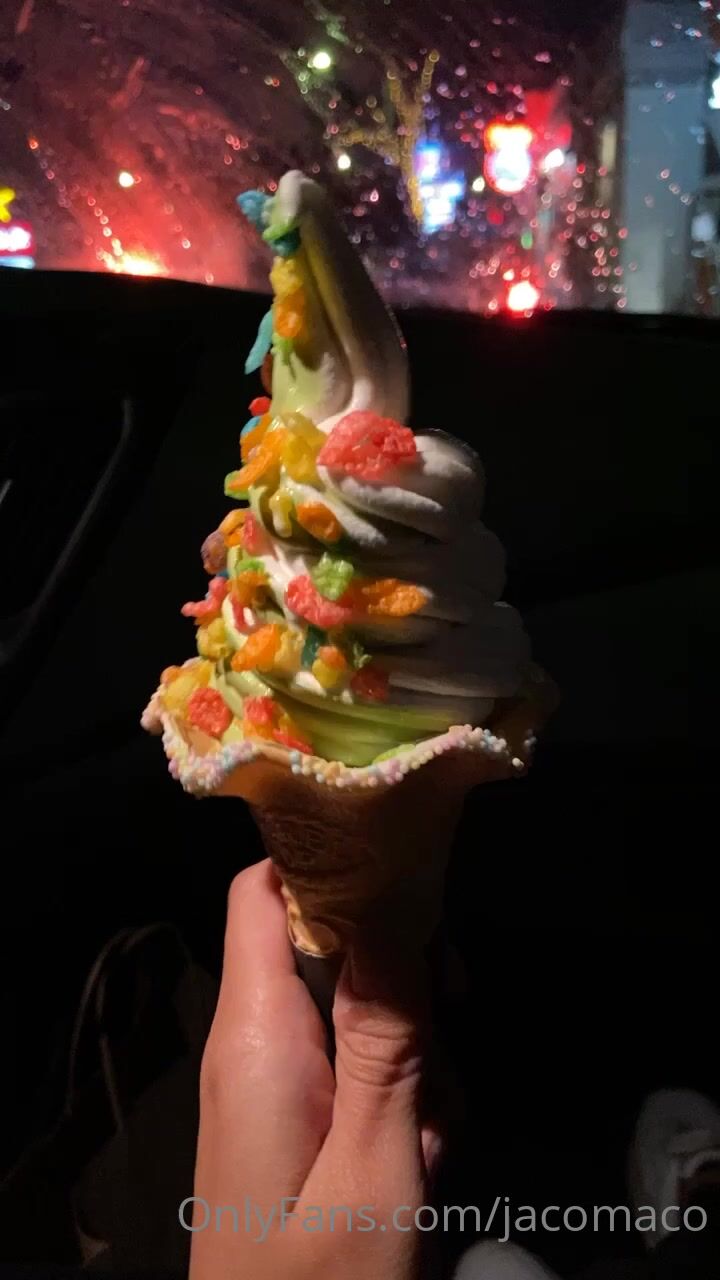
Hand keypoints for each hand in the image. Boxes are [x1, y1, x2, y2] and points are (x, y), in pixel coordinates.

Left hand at [188, 860, 440, 1279]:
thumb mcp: (372, 1165)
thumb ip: (386, 1040)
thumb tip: (391, 912)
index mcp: (254, 1035)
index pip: (263, 895)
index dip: (326, 862)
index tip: (410, 878)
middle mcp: (252, 1045)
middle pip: (326, 947)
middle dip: (402, 978)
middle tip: (451, 1028)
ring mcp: (271, 1085)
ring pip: (355, 1012)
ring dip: (412, 1053)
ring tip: (435, 1128)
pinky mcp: (292, 1123)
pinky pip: (352, 1070)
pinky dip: (397, 1098)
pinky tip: (422, 1155)